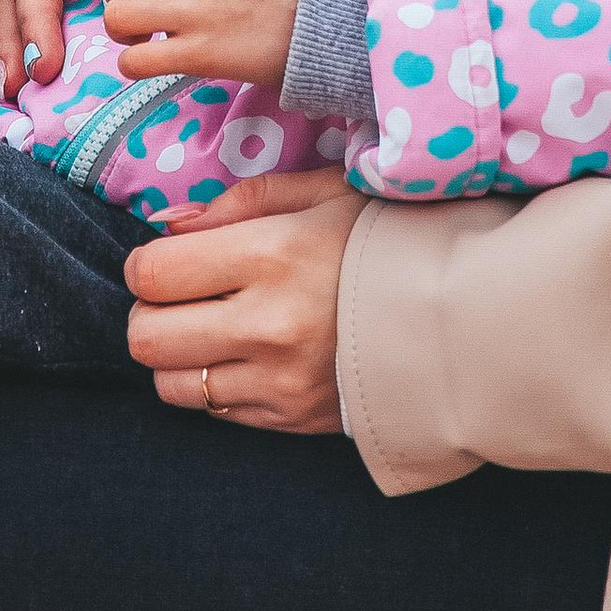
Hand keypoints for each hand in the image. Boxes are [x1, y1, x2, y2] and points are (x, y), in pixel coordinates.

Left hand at [124, 170, 363, 431]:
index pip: (154, 272)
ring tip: (209, 327)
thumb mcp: (325, 192)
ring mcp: (277, 381)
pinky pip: (214, 411)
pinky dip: (213, 383)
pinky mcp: (289, 419)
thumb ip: (242, 200)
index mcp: (273, 255)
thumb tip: (168, 225)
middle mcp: (267, 325)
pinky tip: (246, 354)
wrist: (462, 317)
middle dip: (150, 311)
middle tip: (180, 294)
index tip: (171, 256)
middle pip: (148, 336)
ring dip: (176, 354)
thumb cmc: (389, 238)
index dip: (148, 262)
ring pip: (170, 383)